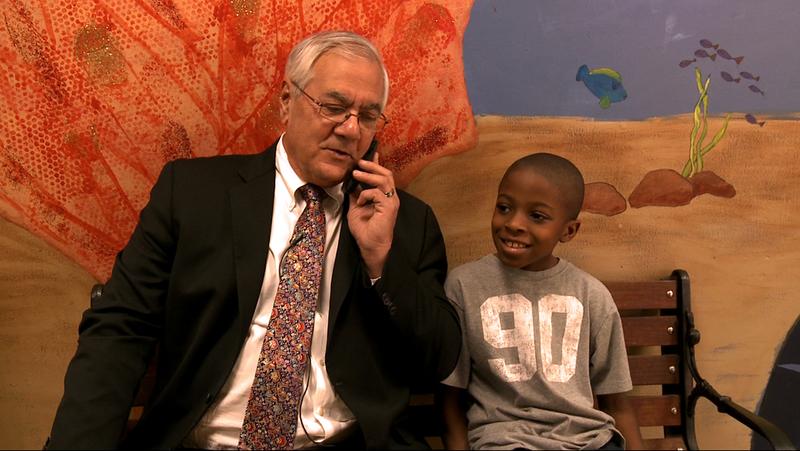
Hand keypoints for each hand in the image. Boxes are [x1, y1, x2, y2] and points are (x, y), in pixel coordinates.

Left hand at [346, 152, 398, 278]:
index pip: (382, 176)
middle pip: (386, 174)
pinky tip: (360, 201)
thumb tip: (350, 183)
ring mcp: (391, 202)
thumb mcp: (356, 208)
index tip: (371, 153)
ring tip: (356, 173)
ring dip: (369, 175)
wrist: (371, 246)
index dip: (376, 164)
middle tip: (359, 162)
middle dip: (372, 166)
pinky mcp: (389, 208)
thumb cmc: (365, 230)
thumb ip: (356, 195)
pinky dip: (366, 194)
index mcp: (383, 196)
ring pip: (384, 180)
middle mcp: (390, 197)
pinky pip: (377, 193)